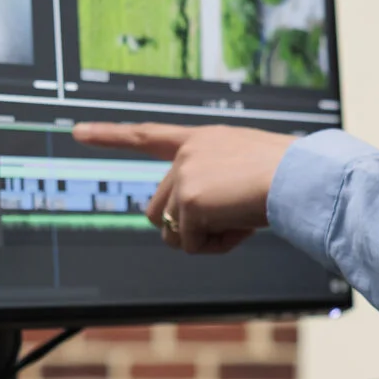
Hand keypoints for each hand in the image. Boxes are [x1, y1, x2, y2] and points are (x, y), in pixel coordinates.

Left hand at [72, 121, 292, 254]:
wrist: (301, 176)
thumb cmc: (288, 176)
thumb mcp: (246, 171)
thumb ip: (213, 186)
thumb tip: (188, 228)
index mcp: (200, 140)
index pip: (147, 135)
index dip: (110, 135)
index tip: (77, 131)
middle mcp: (186, 154)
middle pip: (157, 209)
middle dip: (185, 227)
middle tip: (227, 224)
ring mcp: (184, 176)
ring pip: (171, 231)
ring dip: (202, 239)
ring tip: (239, 221)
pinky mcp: (189, 202)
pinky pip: (191, 245)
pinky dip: (217, 247)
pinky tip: (241, 226)